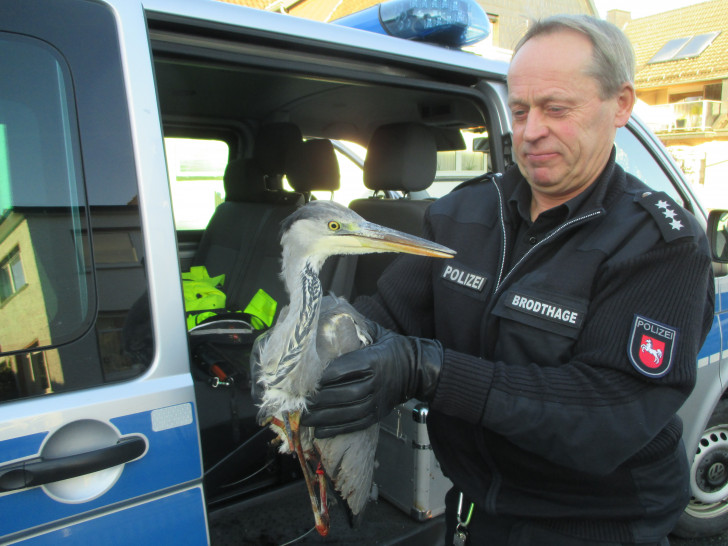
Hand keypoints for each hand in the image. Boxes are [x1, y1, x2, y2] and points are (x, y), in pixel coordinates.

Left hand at [300, 323, 442, 437]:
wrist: (417, 369)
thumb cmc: (393, 348)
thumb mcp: (378, 333)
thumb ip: (357, 328)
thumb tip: (332, 313)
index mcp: (374, 360)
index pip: (346, 368)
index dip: (326, 375)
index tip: (309, 379)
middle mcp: (376, 382)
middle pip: (345, 393)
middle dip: (321, 399)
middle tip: (300, 401)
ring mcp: (377, 400)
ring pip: (348, 411)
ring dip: (324, 417)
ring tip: (305, 419)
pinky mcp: (377, 414)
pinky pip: (356, 424)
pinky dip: (337, 429)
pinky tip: (320, 431)